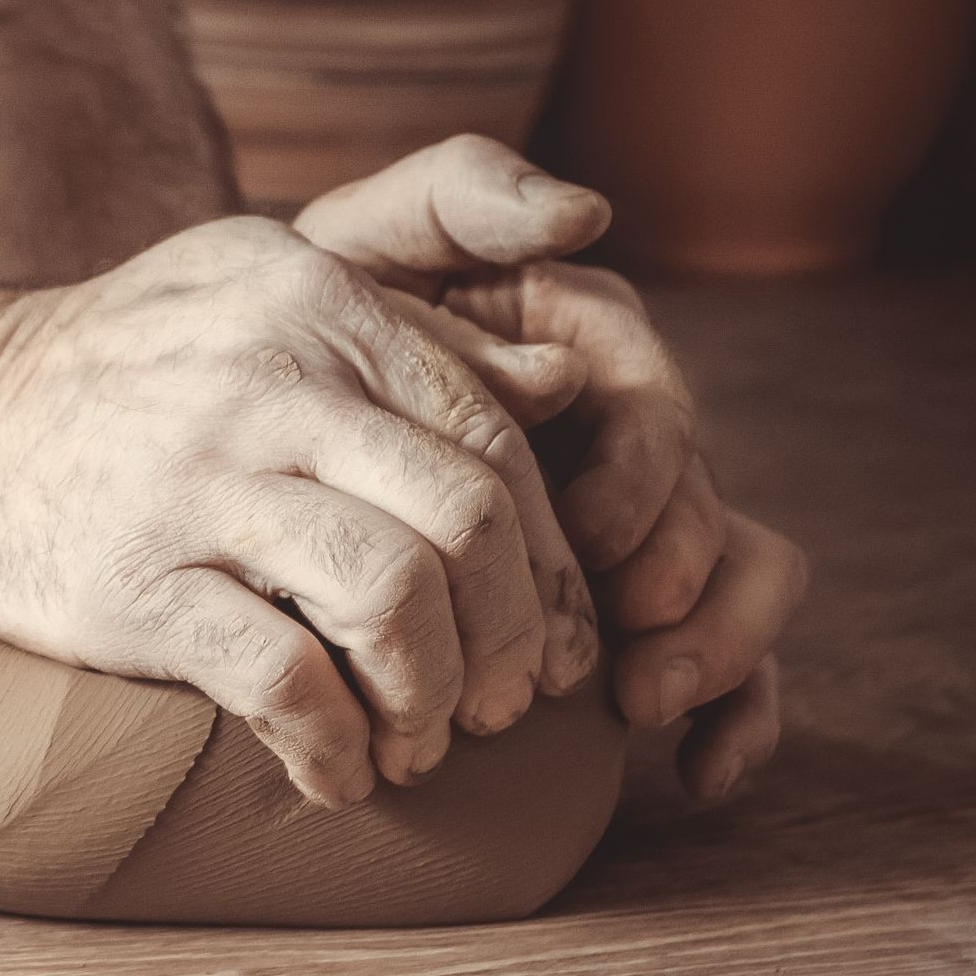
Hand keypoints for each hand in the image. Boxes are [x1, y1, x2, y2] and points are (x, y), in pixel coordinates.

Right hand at [0, 214, 596, 808]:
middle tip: (502, 703)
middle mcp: (268, 377)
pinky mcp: (135, 583)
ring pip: (394, 601)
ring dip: (431, 699)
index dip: (548, 551)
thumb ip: (409, 328)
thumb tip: (568, 385)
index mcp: (313, 299)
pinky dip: (333, 751)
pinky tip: (334, 777)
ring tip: (419, 744)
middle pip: (468, 520)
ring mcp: (198, 482)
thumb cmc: (116, 366)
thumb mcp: (255, 290)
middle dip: (513, 635)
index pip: (492, 432)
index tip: (544, 627)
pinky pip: (285, 682)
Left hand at [295, 135, 805, 802]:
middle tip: (630, 640)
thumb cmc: (302, 326)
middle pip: (705, 502)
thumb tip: (583, 213)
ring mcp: (629, 521)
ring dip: (717, 647)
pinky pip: (721, 662)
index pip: (655, 403)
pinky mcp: (621, 602)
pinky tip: (698, 775)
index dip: (641, 472)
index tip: (589, 532)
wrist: (239, 419)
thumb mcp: (362, 244)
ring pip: (736, 581)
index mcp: (581, 342)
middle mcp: (621, 429)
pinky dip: (731, 718)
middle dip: (681, 574)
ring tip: (644, 704)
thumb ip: (461, 200)